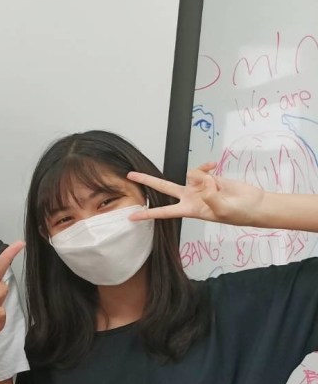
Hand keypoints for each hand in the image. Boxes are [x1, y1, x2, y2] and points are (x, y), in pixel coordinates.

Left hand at [128, 163, 264, 225]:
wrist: (253, 204)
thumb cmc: (237, 213)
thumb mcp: (221, 209)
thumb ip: (208, 195)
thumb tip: (199, 180)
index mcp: (189, 210)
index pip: (164, 212)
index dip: (148, 214)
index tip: (131, 217)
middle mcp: (190, 198)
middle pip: (163, 188)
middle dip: (147, 181)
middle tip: (130, 175)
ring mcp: (198, 186)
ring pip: (190, 175)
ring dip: (202, 177)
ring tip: (218, 187)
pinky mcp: (208, 177)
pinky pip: (201, 168)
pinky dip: (207, 166)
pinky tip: (214, 166)